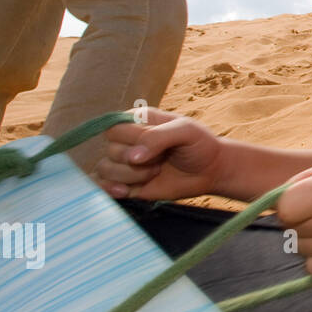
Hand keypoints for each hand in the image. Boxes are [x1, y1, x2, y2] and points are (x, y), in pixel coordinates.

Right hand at [95, 109, 225, 200]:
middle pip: (110, 150)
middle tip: (161, 161)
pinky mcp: (125, 182)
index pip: (115, 129)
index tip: (157, 148)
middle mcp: (127, 140)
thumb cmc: (199, 145)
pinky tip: (126, 191)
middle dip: (136, 161)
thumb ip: (158, 137)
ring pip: (105, 169)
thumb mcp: (186, 131)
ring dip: (130, 176)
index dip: (133, 141)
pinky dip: (108, 189)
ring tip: (154, 173)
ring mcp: (124, 162)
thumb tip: (133, 157)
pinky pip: (101, 185)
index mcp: (138, 120)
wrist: (210, 171)